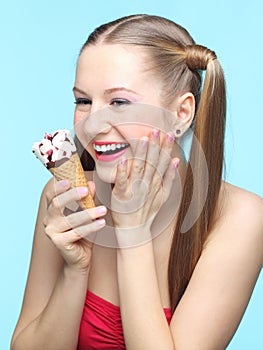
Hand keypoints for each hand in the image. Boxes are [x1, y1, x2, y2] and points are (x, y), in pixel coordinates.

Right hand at [43, 180, 106, 271]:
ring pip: (70, 219)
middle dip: (72, 195)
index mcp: (52, 210)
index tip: (69, 180)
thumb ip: (87, 199)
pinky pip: (76, 232)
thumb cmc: (82, 233)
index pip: (51, 195)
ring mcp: (51, 231)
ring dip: (88, 213)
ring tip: (103, 210)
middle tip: (86, 191)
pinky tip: (101, 223)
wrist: (81, 257)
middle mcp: (48, 219)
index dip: (58, 187)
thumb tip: (91, 184)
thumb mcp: (86, 213)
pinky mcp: (59, 242)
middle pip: (57, 204)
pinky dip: (91, 227)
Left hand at [111, 130, 178, 244]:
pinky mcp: (121, 195)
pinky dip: (123, 172)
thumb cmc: (147, 210)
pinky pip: (122, 182)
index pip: (163, 162)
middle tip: (157, 131)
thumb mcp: (164, 195)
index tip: (169, 134)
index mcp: (157, 182)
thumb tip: (176, 160)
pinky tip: (123, 160)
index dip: (166, 148)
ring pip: (139, 169)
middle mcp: (147, 184)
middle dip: (155, 146)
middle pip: (153, 163)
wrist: (135, 228)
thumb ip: (170, 177)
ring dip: (142, 154)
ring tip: (144, 140)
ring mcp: (135, 189)